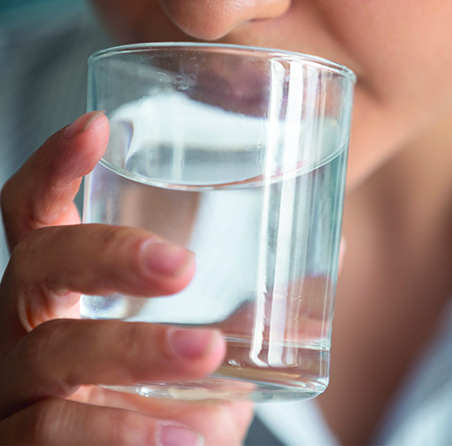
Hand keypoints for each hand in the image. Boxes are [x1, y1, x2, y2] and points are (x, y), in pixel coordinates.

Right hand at [0, 112, 252, 444]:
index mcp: (69, 288)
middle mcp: (32, 327)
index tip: (96, 125)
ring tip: (207, 354)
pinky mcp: (27, 445)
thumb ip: (262, 299)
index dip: (56, 165)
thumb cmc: (178, 397)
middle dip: (107, 253)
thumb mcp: (216, 344)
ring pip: (51, 355)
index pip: (38, 211)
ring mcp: (20, 389)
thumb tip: (332, 248)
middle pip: (38, 265)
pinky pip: (51, 438)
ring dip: (134, 351)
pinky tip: (182, 439)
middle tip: (182, 265)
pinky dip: (119, 433)